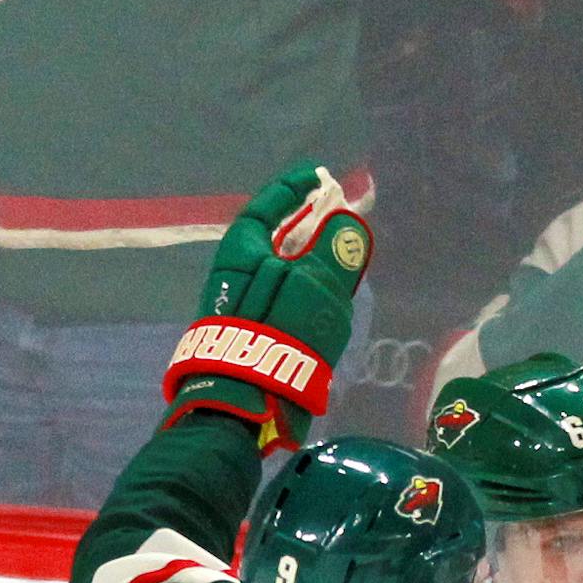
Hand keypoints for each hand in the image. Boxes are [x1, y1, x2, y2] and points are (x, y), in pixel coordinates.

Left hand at [160, 164, 372, 452]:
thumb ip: (335, 248)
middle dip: (310, 229)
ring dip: (313, 265)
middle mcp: (236, 276)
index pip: (268, 207)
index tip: (320, 177)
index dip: (294, 190)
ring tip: (345, 268)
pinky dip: (310, 295)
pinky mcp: (255, 337)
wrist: (245, 405)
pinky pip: (286, 302)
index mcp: (241, 252)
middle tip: (344, 225)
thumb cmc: (278, 335)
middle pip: (276, 241)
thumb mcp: (314, 284)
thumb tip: (346, 221)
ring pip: (283, 273)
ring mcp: (243, 308)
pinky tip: (330, 307)